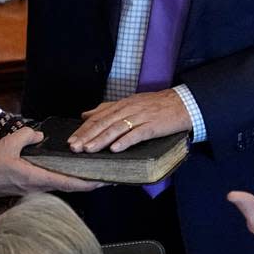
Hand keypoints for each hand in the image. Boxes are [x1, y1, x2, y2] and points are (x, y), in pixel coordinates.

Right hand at [0, 127, 101, 201]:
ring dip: (76, 181)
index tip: (104, 181)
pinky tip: (67, 170)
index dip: (88, 182)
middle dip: (88, 183)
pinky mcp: (28, 187)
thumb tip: (39, 136)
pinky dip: (64, 178)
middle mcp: (38, 187)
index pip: (68, 183)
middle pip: (69, 186)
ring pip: (61, 185)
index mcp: (36, 178)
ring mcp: (34, 189)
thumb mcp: (8, 143)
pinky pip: (51, 183)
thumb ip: (27, 136)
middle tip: (106, 176)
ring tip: (90, 172)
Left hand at [68, 90, 191, 152]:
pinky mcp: (153, 126)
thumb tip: (85, 114)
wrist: (182, 103)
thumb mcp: (129, 103)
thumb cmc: (155, 105)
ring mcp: (140, 117)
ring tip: (89, 150)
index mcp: (122, 104)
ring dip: (101, 140)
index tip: (71, 139)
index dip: (84, 128)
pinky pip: (137, 134)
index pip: (98, 116)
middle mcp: (128, 109)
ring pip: (117, 128)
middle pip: (104, 122)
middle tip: (74, 147)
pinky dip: (125, 141)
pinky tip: (115, 149)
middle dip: (87, 135)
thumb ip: (107, 109)